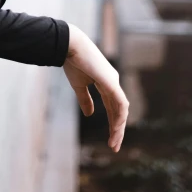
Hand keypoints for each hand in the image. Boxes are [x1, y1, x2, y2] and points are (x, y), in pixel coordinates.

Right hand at [63, 23, 129, 152]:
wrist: (69, 45)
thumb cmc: (72, 61)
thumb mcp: (79, 85)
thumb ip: (85, 99)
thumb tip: (90, 114)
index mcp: (106, 82)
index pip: (113, 107)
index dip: (113, 123)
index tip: (110, 139)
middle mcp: (113, 82)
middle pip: (119, 110)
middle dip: (117, 129)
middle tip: (114, 146)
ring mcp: (113, 82)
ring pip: (121, 109)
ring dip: (119, 127)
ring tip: (114, 142)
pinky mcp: (111, 82)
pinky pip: (120, 104)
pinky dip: (119, 117)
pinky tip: (116, 129)